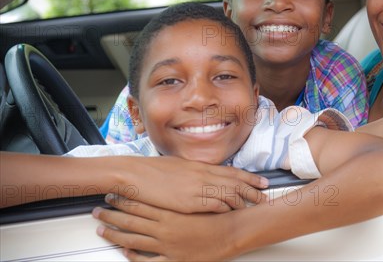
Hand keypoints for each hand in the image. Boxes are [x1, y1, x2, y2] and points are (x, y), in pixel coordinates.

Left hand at [94, 195, 238, 260]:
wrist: (230, 233)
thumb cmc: (216, 215)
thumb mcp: (198, 197)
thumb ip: (182, 191)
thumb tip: (169, 183)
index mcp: (168, 212)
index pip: (139, 204)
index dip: (123, 200)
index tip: (111, 195)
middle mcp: (163, 228)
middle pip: (131, 221)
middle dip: (111, 215)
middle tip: (97, 211)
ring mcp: (165, 245)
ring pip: (133, 240)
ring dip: (115, 234)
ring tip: (101, 229)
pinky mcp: (172, 259)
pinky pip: (148, 260)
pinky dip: (135, 257)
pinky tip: (126, 253)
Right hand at [119, 156, 267, 212]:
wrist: (135, 175)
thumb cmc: (153, 172)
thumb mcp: (179, 168)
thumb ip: (196, 172)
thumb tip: (206, 175)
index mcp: (200, 166)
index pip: (231, 171)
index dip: (249, 177)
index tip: (262, 181)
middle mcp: (202, 175)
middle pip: (235, 182)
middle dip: (253, 189)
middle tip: (265, 195)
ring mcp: (196, 188)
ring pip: (228, 193)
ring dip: (242, 200)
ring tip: (253, 206)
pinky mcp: (188, 201)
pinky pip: (213, 204)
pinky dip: (225, 208)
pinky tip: (231, 212)